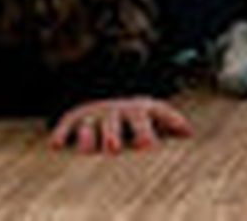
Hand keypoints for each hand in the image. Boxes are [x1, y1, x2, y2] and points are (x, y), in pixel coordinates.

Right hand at [49, 95, 189, 153]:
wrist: (100, 95)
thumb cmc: (132, 118)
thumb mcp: (150, 115)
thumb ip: (169, 124)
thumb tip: (190, 134)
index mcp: (140, 109)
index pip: (153, 113)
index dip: (159, 123)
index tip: (158, 143)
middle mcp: (117, 109)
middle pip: (119, 120)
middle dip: (117, 133)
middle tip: (116, 149)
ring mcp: (95, 113)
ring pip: (91, 124)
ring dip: (89, 137)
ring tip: (88, 150)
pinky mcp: (74, 118)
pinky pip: (66, 125)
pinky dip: (60, 134)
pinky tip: (55, 145)